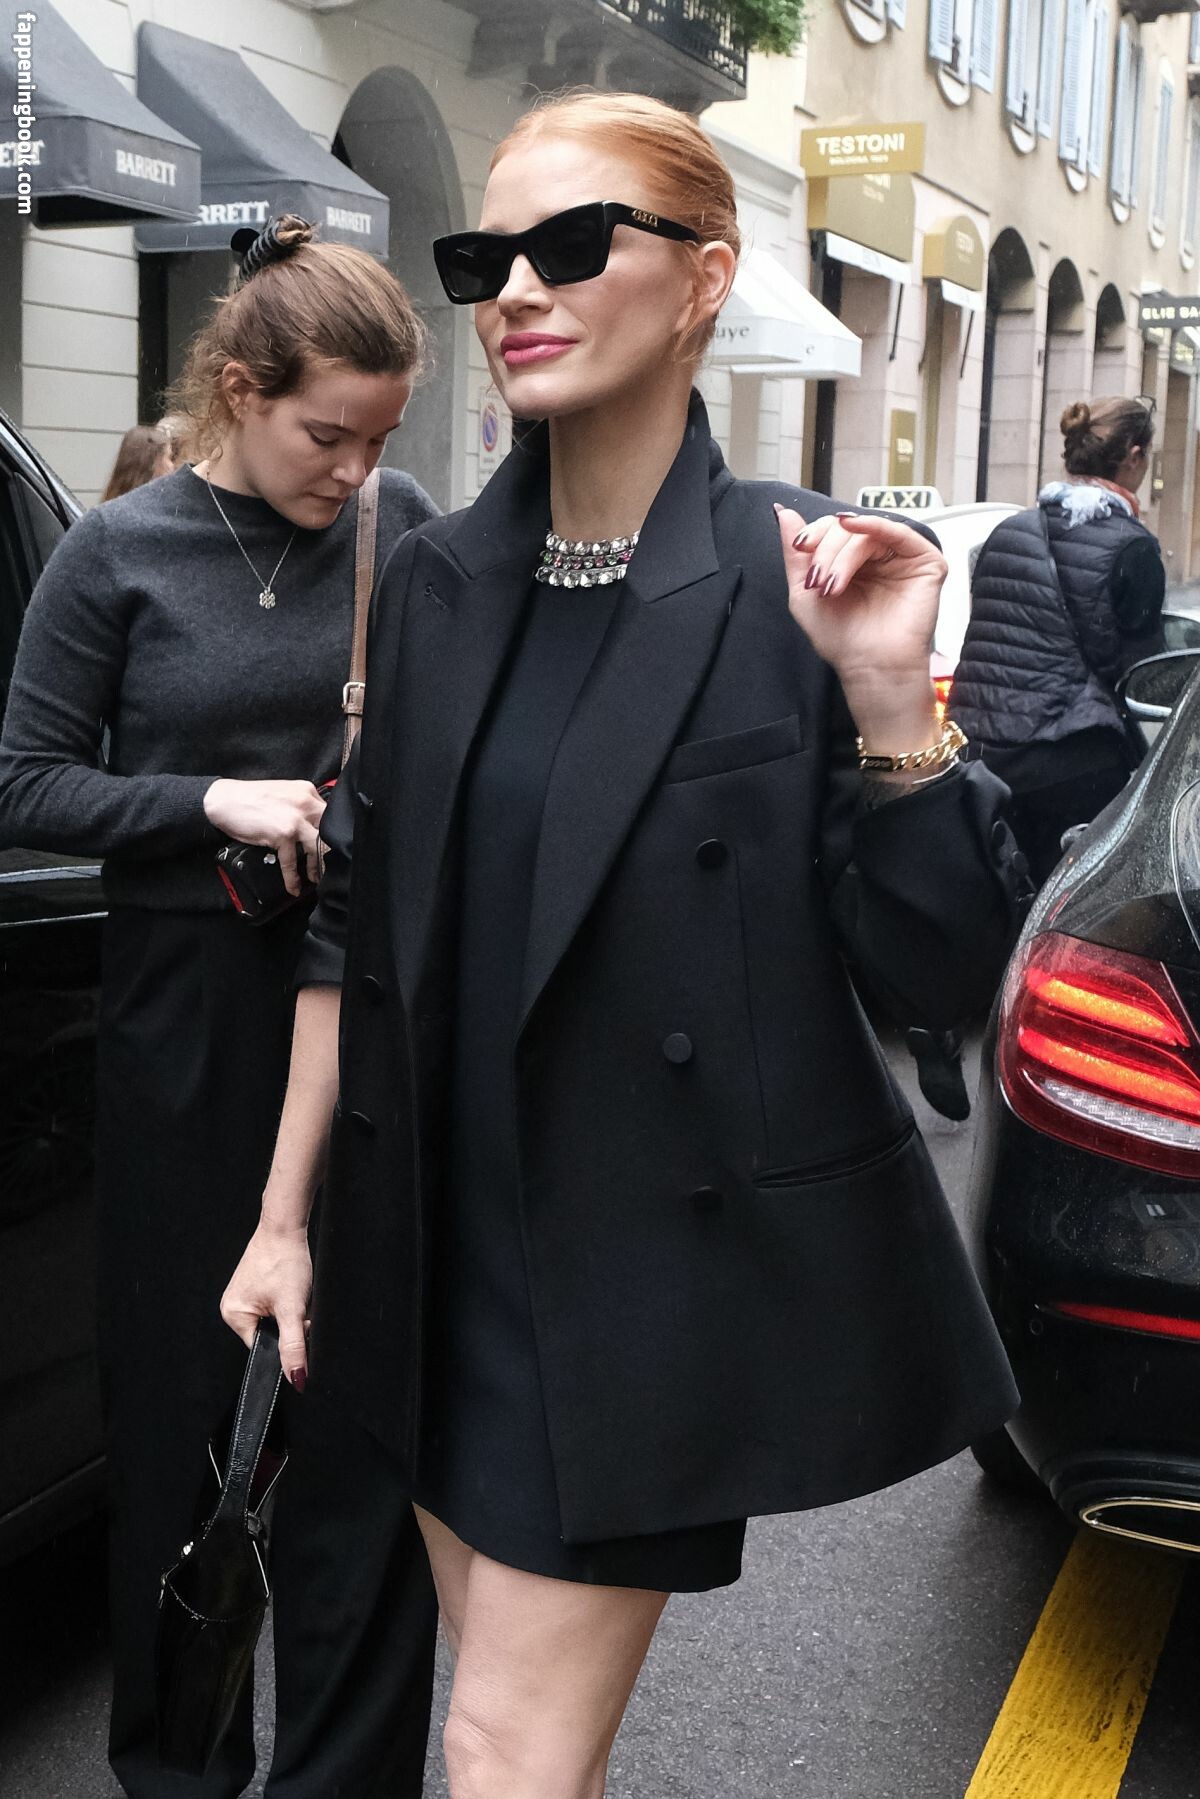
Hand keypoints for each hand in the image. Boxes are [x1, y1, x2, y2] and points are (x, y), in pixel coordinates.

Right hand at [204, 778, 326, 895]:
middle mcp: (306, 803)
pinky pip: (292, 861)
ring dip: (317, 866)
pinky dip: (293, 877)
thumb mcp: (284, 794)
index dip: (332, 834)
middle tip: (329, 866)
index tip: (332, 847)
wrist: (224, 800)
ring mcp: (295, 819)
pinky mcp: (283, 834)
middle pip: (329, 831)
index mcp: (307, 791)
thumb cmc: (250, 798)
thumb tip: (312, 827)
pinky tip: (293, 887)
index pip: (329, 814)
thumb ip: (300, 806)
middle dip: (330, 851)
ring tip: (315, 878)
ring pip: (317, 847)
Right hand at [220, 1221, 312, 1388]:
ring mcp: (243, 1297)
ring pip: (275, 1320)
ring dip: (291, 1311)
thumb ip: (293, 1346)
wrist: (285, 1226)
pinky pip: (275, 1306)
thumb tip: (296, 1378)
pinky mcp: (255, 1287)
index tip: (298, 1320)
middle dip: (289, 1324)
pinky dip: (288, 1300)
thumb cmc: (284, 1261)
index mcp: (233, 1316)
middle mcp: (232, 1308)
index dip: (286, 1340)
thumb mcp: (292, 1308)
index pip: (263, 1348)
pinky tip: (291, 1285)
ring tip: (293, 1290)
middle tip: (297, 1301)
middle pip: (270, 1334)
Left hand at [776, 505, 945, 754]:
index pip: (832, 531)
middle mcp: (878, 556)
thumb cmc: (841, 638)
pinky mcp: (926, 562)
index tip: (799, 547)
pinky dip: (873, 525)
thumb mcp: (803, 593)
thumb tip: (783, 511)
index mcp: (852, 562)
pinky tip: (852, 526)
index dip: (814, 534)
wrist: (869, 667)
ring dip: (843, 553)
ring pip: (867, 533)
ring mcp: (902, 558)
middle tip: (818, 581)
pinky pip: (899, 532)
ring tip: (832, 585)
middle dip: (826, 550)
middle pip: (847, 530)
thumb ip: (794, 554)